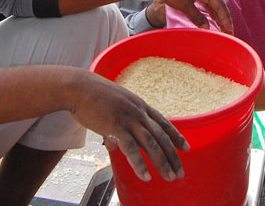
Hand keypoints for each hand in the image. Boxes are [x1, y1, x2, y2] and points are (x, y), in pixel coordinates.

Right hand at [69, 71, 187, 181]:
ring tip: (169, 177)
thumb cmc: (92, 96)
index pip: (163, 122)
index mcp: (139, 106)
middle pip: (161, 136)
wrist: (79, 88)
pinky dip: (140, 164)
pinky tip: (146, 176)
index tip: (186, 148)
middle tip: (180, 172)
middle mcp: (138, 112)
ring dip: (162, 162)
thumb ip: (117, 126)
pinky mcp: (116, 127)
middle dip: (173, 156)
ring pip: (151, 144)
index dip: (176, 136)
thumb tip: (114, 145)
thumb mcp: (113, 107)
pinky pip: (132, 149)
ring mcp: (128, 119)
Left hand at [139, 0, 232, 34]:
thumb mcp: (182, 5)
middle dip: (224, 18)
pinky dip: (211, 10)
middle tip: (229, 32)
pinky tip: (214, 18)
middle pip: (219, 3)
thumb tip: (207, 28)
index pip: (219, 4)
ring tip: (223, 28)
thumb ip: (196, 17)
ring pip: (214, 2)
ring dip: (218, 15)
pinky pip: (207, 0)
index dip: (225, 18)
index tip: (230, 29)